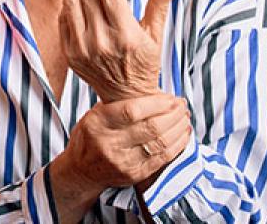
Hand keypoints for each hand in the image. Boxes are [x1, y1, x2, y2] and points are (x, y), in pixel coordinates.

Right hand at [54, 93, 191, 192]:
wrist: (81, 169)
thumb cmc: (91, 136)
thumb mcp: (96, 114)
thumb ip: (120, 104)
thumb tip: (155, 91)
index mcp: (98, 122)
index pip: (132, 111)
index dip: (157, 103)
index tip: (170, 97)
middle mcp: (109, 143)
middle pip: (150, 127)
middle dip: (173, 114)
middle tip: (182, 105)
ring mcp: (122, 162)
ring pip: (160, 143)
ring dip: (178, 128)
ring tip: (185, 117)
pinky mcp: (134, 175)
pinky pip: (162, 158)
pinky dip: (178, 144)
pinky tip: (183, 133)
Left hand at [59, 0, 186, 100]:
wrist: (126, 99)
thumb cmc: (144, 63)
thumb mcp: (156, 35)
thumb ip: (161, 4)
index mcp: (126, 35)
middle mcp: (102, 42)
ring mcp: (83, 49)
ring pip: (72, 3)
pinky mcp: (70, 54)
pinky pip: (64, 19)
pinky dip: (68, 1)